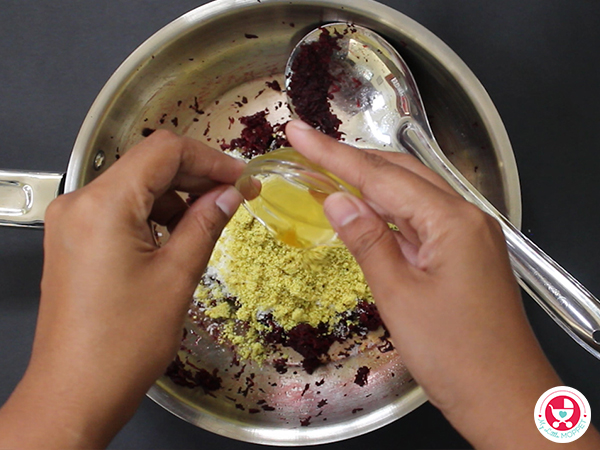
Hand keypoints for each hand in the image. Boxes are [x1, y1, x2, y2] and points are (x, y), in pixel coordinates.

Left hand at [0, 130, 243, 448]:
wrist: (75, 393)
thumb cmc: (126, 341)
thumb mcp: (177, 276)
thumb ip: (206, 223)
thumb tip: (231, 193)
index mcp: (104, 204)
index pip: (163, 152)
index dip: (211, 159)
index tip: (243, 180)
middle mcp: (80, 202)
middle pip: (147, 165)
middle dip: (196, 176)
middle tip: (237, 197)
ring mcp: (72, 221)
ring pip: (134, 187)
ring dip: (176, 196)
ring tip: (210, 219)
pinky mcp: (73, 240)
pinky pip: (119, 210)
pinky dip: (153, 215)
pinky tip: (178, 234)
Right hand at [286, 120, 599, 449]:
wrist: (505, 401)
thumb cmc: (453, 354)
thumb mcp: (399, 296)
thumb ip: (367, 240)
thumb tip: (335, 198)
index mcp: (452, 220)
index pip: (381, 176)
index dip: (333, 153)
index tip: (298, 130)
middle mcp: (466, 217)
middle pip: (401, 174)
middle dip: (353, 160)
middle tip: (309, 149)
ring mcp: (469, 235)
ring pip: (412, 196)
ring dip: (370, 185)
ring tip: (327, 174)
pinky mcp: (466, 255)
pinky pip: (421, 222)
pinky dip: (389, 214)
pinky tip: (365, 213)